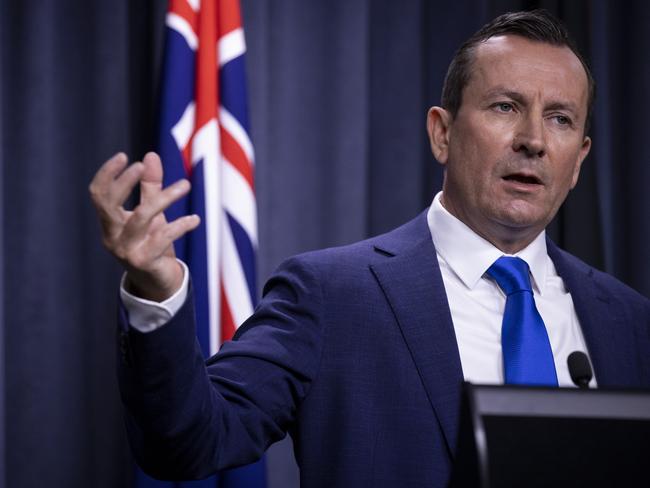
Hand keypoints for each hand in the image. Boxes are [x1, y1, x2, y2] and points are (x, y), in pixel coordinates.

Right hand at [89, 151, 199, 300]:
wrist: (159, 282)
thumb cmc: (153, 243)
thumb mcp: (152, 213)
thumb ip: (150, 186)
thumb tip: (150, 155)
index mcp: (109, 223)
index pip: (98, 195)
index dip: (107, 174)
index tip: (124, 156)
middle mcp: (112, 236)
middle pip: (110, 204)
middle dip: (125, 182)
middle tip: (142, 166)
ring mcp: (126, 251)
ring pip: (142, 216)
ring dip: (165, 197)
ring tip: (186, 185)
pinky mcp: (144, 262)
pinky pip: (163, 237)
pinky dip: (181, 225)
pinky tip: (195, 219)